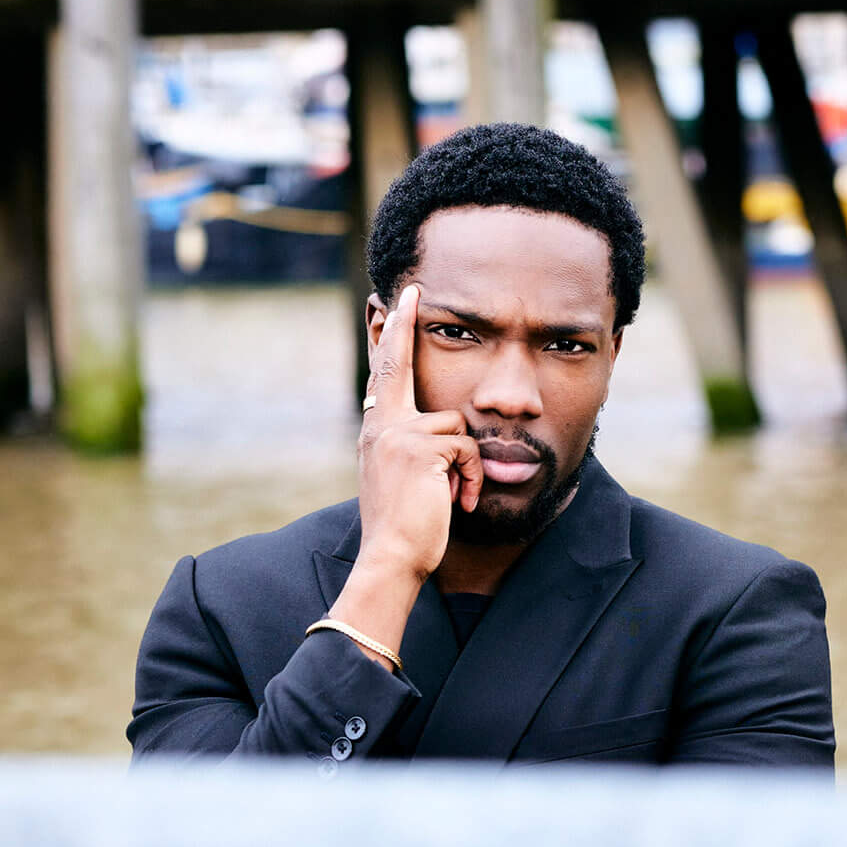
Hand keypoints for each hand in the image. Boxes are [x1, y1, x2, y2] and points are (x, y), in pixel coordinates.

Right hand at [355, 283, 480, 582]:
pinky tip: (457, 502)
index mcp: (376, 430)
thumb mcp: (405, 478)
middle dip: (402, 323)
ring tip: (452, 496)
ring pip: (457, 425)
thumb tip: (446, 431)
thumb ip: (414, 447)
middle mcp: (380, 425)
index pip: (384, 375)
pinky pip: (467, 448)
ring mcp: (397, 434)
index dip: (388, 339)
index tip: (389, 305)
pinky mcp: (420, 448)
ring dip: (466, 465)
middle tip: (412, 289)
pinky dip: (470, 478)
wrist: (392, 557)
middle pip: (395, 364)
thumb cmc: (406, 527)